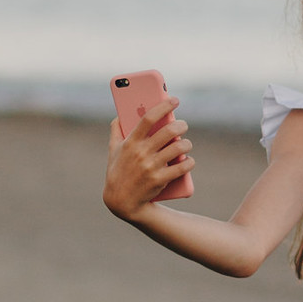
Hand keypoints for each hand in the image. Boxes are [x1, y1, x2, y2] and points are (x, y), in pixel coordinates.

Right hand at [103, 96, 194, 219]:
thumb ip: (116, 131)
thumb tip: (120, 114)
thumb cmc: (118, 172)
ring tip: (186, 144)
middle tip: (183, 125)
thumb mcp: (113, 151)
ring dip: (187, 144)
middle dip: (181, 125)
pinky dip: (189, 162)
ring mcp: (151, 167)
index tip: (174, 100)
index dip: (164, 106)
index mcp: (130, 142)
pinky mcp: (160, 180)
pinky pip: (182, 167)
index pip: (149, 118)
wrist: (121, 201)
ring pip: (179, 148)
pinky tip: (188, 160)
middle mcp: (141, 153)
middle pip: (168, 131)